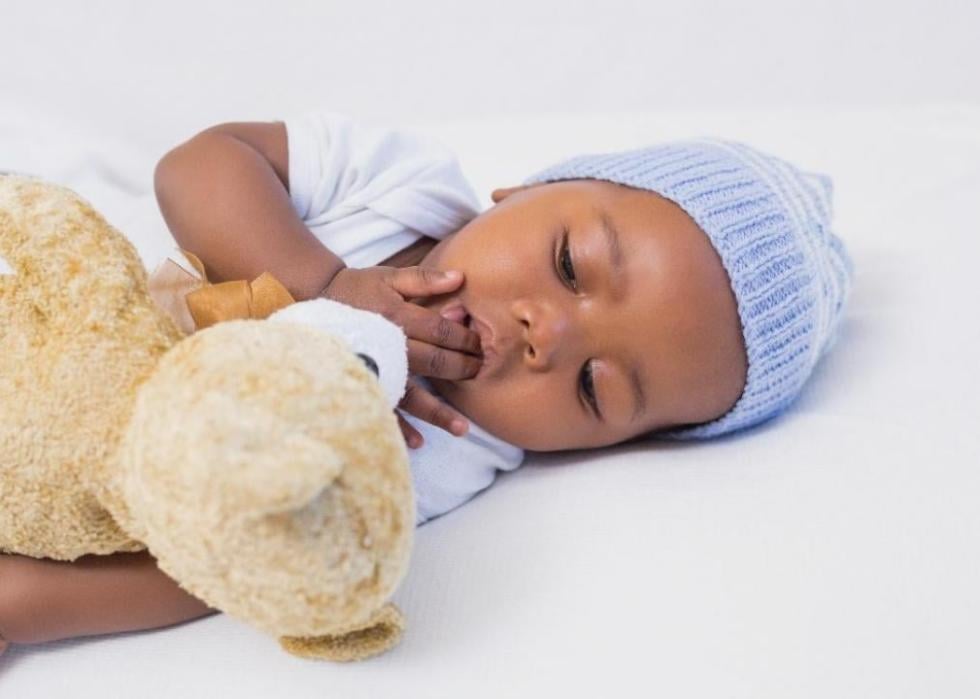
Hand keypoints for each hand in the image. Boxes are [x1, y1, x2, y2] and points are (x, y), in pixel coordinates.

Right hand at [322, 266, 481, 446]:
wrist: (314, 304)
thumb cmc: (357, 289)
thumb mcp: (388, 277)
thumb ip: (424, 279)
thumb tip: (460, 278)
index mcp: (397, 317)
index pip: (441, 332)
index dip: (465, 339)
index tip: (480, 345)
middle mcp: (389, 346)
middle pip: (434, 362)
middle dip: (462, 369)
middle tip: (480, 372)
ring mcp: (376, 369)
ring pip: (412, 395)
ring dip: (438, 412)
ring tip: (462, 428)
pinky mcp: (364, 385)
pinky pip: (383, 409)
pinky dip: (399, 427)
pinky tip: (418, 441)